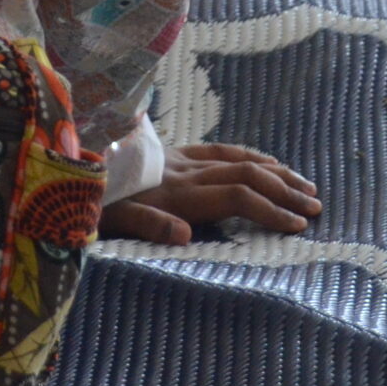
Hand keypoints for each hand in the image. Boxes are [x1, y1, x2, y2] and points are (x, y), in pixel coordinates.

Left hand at [97, 143, 320, 245]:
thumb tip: (185, 235)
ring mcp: (180, 158)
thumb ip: (148, 225)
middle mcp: (183, 171)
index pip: (236, 196)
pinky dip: (251, 156)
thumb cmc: (92, 203)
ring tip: (305, 184)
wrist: (70, 163)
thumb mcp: (112, 222)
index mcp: (175, 191)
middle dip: (285, 190)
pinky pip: (222, 150)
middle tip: (316, 206)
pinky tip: (265, 163)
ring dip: (276, 171)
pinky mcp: (173, 153)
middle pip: (247, 174)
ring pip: (239, 159)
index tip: (299, 224)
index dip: (270, 209)